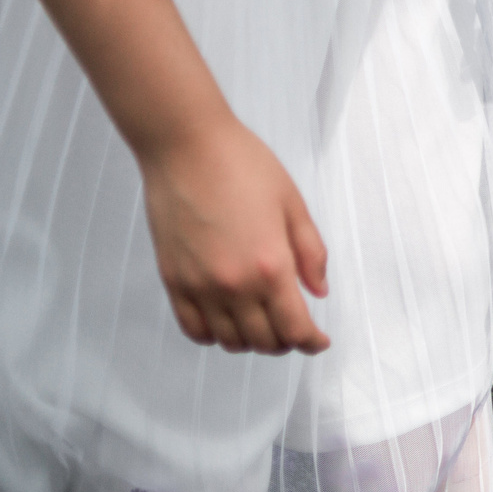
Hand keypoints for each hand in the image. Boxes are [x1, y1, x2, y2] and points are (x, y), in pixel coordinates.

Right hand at [140, 115, 329, 355]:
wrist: (188, 149)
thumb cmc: (244, 166)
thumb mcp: (293, 205)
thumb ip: (310, 253)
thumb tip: (319, 291)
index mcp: (271, 266)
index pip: (294, 327)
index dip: (311, 341)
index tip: (319, 342)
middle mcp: (233, 285)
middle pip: (263, 340)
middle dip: (285, 342)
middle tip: (295, 330)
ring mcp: (199, 287)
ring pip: (229, 341)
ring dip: (251, 342)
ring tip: (264, 325)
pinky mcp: (173, 281)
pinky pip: (193, 328)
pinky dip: (214, 336)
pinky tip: (227, 323)